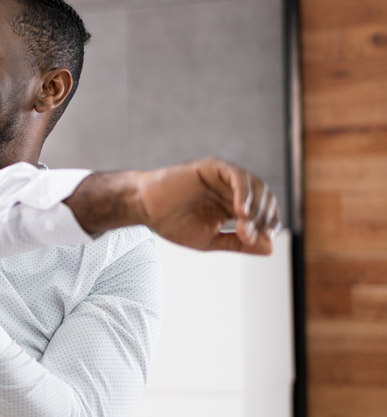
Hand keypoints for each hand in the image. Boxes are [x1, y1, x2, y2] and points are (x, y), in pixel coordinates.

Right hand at [137, 159, 279, 254]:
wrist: (146, 208)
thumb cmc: (172, 222)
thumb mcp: (211, 240)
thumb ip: (239, 243)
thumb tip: (269, 248)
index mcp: (233, 205)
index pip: (264, 213)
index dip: (269, 227)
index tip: (264, 242)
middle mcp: (232, 189)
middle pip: (265, 200)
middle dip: (263, 220)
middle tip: (250, 237)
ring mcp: (224, 177)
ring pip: (256, 187)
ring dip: (257, 208)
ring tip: (245, 226)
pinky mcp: (214, 168)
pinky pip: (238, 177)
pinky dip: (245, 192)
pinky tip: (241, 210)